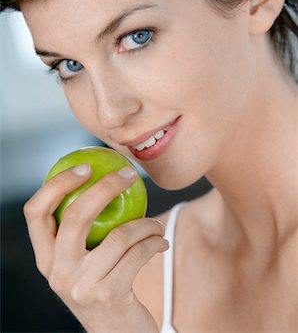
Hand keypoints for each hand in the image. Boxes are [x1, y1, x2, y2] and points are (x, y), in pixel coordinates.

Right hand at [23, 164, 168, 332]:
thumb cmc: (104, 286)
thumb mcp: (83, 262)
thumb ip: (83, 231)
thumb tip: (103, 179)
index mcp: (46, 258)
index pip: (36, 212)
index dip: (57, 184)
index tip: (86, 166)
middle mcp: (56, 272)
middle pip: (76, 215)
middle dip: (106, 187)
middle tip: (129, 174)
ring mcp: (81, 285)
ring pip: (119, 235)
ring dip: (146, 223)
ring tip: (155, 225)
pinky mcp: (109, 295)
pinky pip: (139, 253)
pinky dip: (155, 241)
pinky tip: (161, 242)